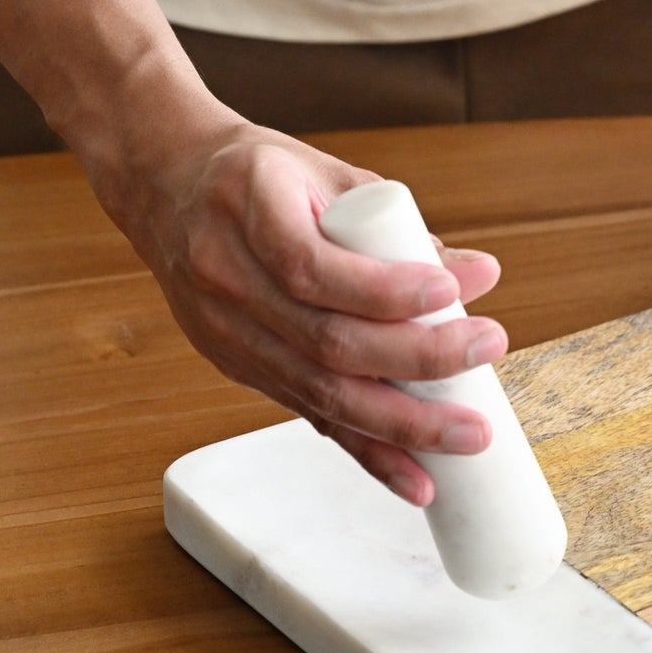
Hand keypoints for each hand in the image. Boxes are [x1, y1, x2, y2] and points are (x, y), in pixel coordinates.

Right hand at [101, 110, 506, 504]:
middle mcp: (227, 277)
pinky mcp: (238, 367)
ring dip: (402, 423)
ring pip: (319, 391)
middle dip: (417, 359)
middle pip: (325, 341)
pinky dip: (366, 451)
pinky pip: (307, 415)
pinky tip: (414, 478)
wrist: (164, 187)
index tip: (450, 290)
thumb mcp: (324, 174)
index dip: (384, 289)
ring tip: (467, 434)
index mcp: (247, 209)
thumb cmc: (254, 174)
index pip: (312, 266)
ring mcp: (228, 331)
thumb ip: (398, 226)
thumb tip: (478, 276)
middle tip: (486, 351)